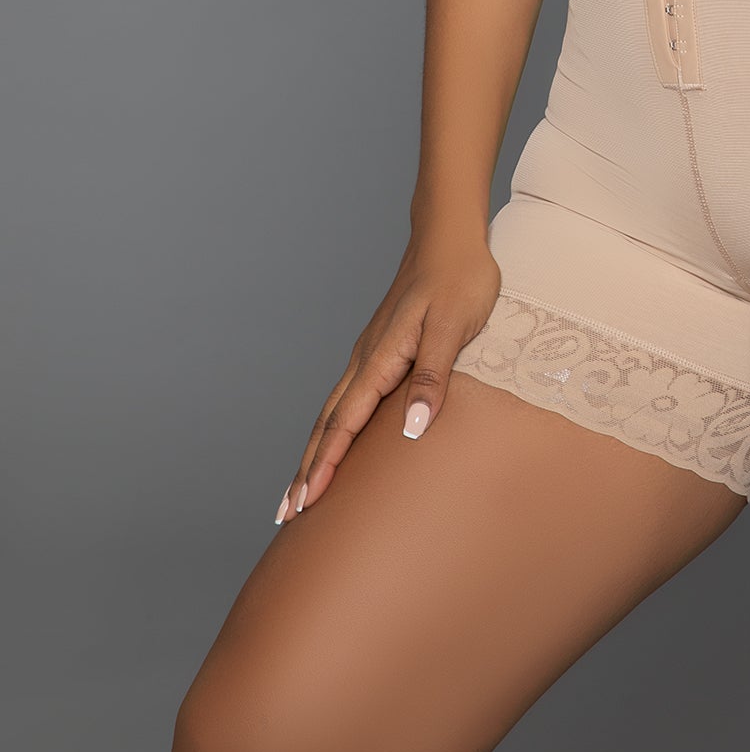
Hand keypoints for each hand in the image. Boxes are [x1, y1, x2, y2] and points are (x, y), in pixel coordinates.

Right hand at [274, 229, 500, 520]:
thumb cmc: (460, 279)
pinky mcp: (380, 349)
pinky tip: (333, 439)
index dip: (326, 464)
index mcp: (382, 359)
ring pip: (333, 412)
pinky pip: (347, 398)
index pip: (346, 423)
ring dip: (314, 451)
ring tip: (300, 488)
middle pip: (327, 424)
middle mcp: (367, 360)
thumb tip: (412, 429)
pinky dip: (332, 427)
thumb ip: (433, 377)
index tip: (307, 502)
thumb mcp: (453, 327)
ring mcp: (369, 354)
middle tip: (286, 513)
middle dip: (307, 469)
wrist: (450, 238)